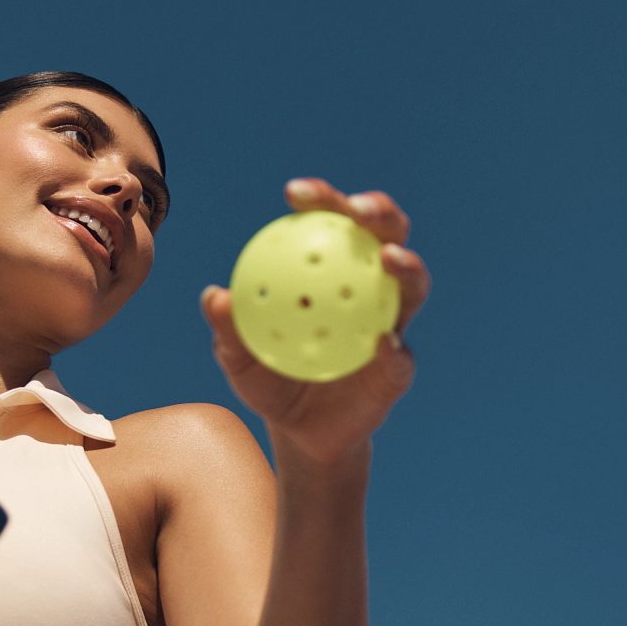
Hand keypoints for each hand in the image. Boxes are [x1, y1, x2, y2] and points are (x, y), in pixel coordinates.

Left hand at [202, 180, 429, 468]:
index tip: (294, 192)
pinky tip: (382, 343)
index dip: (321, 198)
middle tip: (356, 209)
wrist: (297, 433)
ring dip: (406, 266)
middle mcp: (368, 288)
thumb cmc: (268, 378)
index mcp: (331, 271)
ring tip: (388, 258)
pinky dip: (395, 348)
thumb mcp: (238, 355)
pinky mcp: (398, 371)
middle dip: (378, 210)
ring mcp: (390, 326)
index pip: (332, 222)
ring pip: (411, 285)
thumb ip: (228, 327)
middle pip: (386, 235)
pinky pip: (402, 357)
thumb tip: (214, 297)